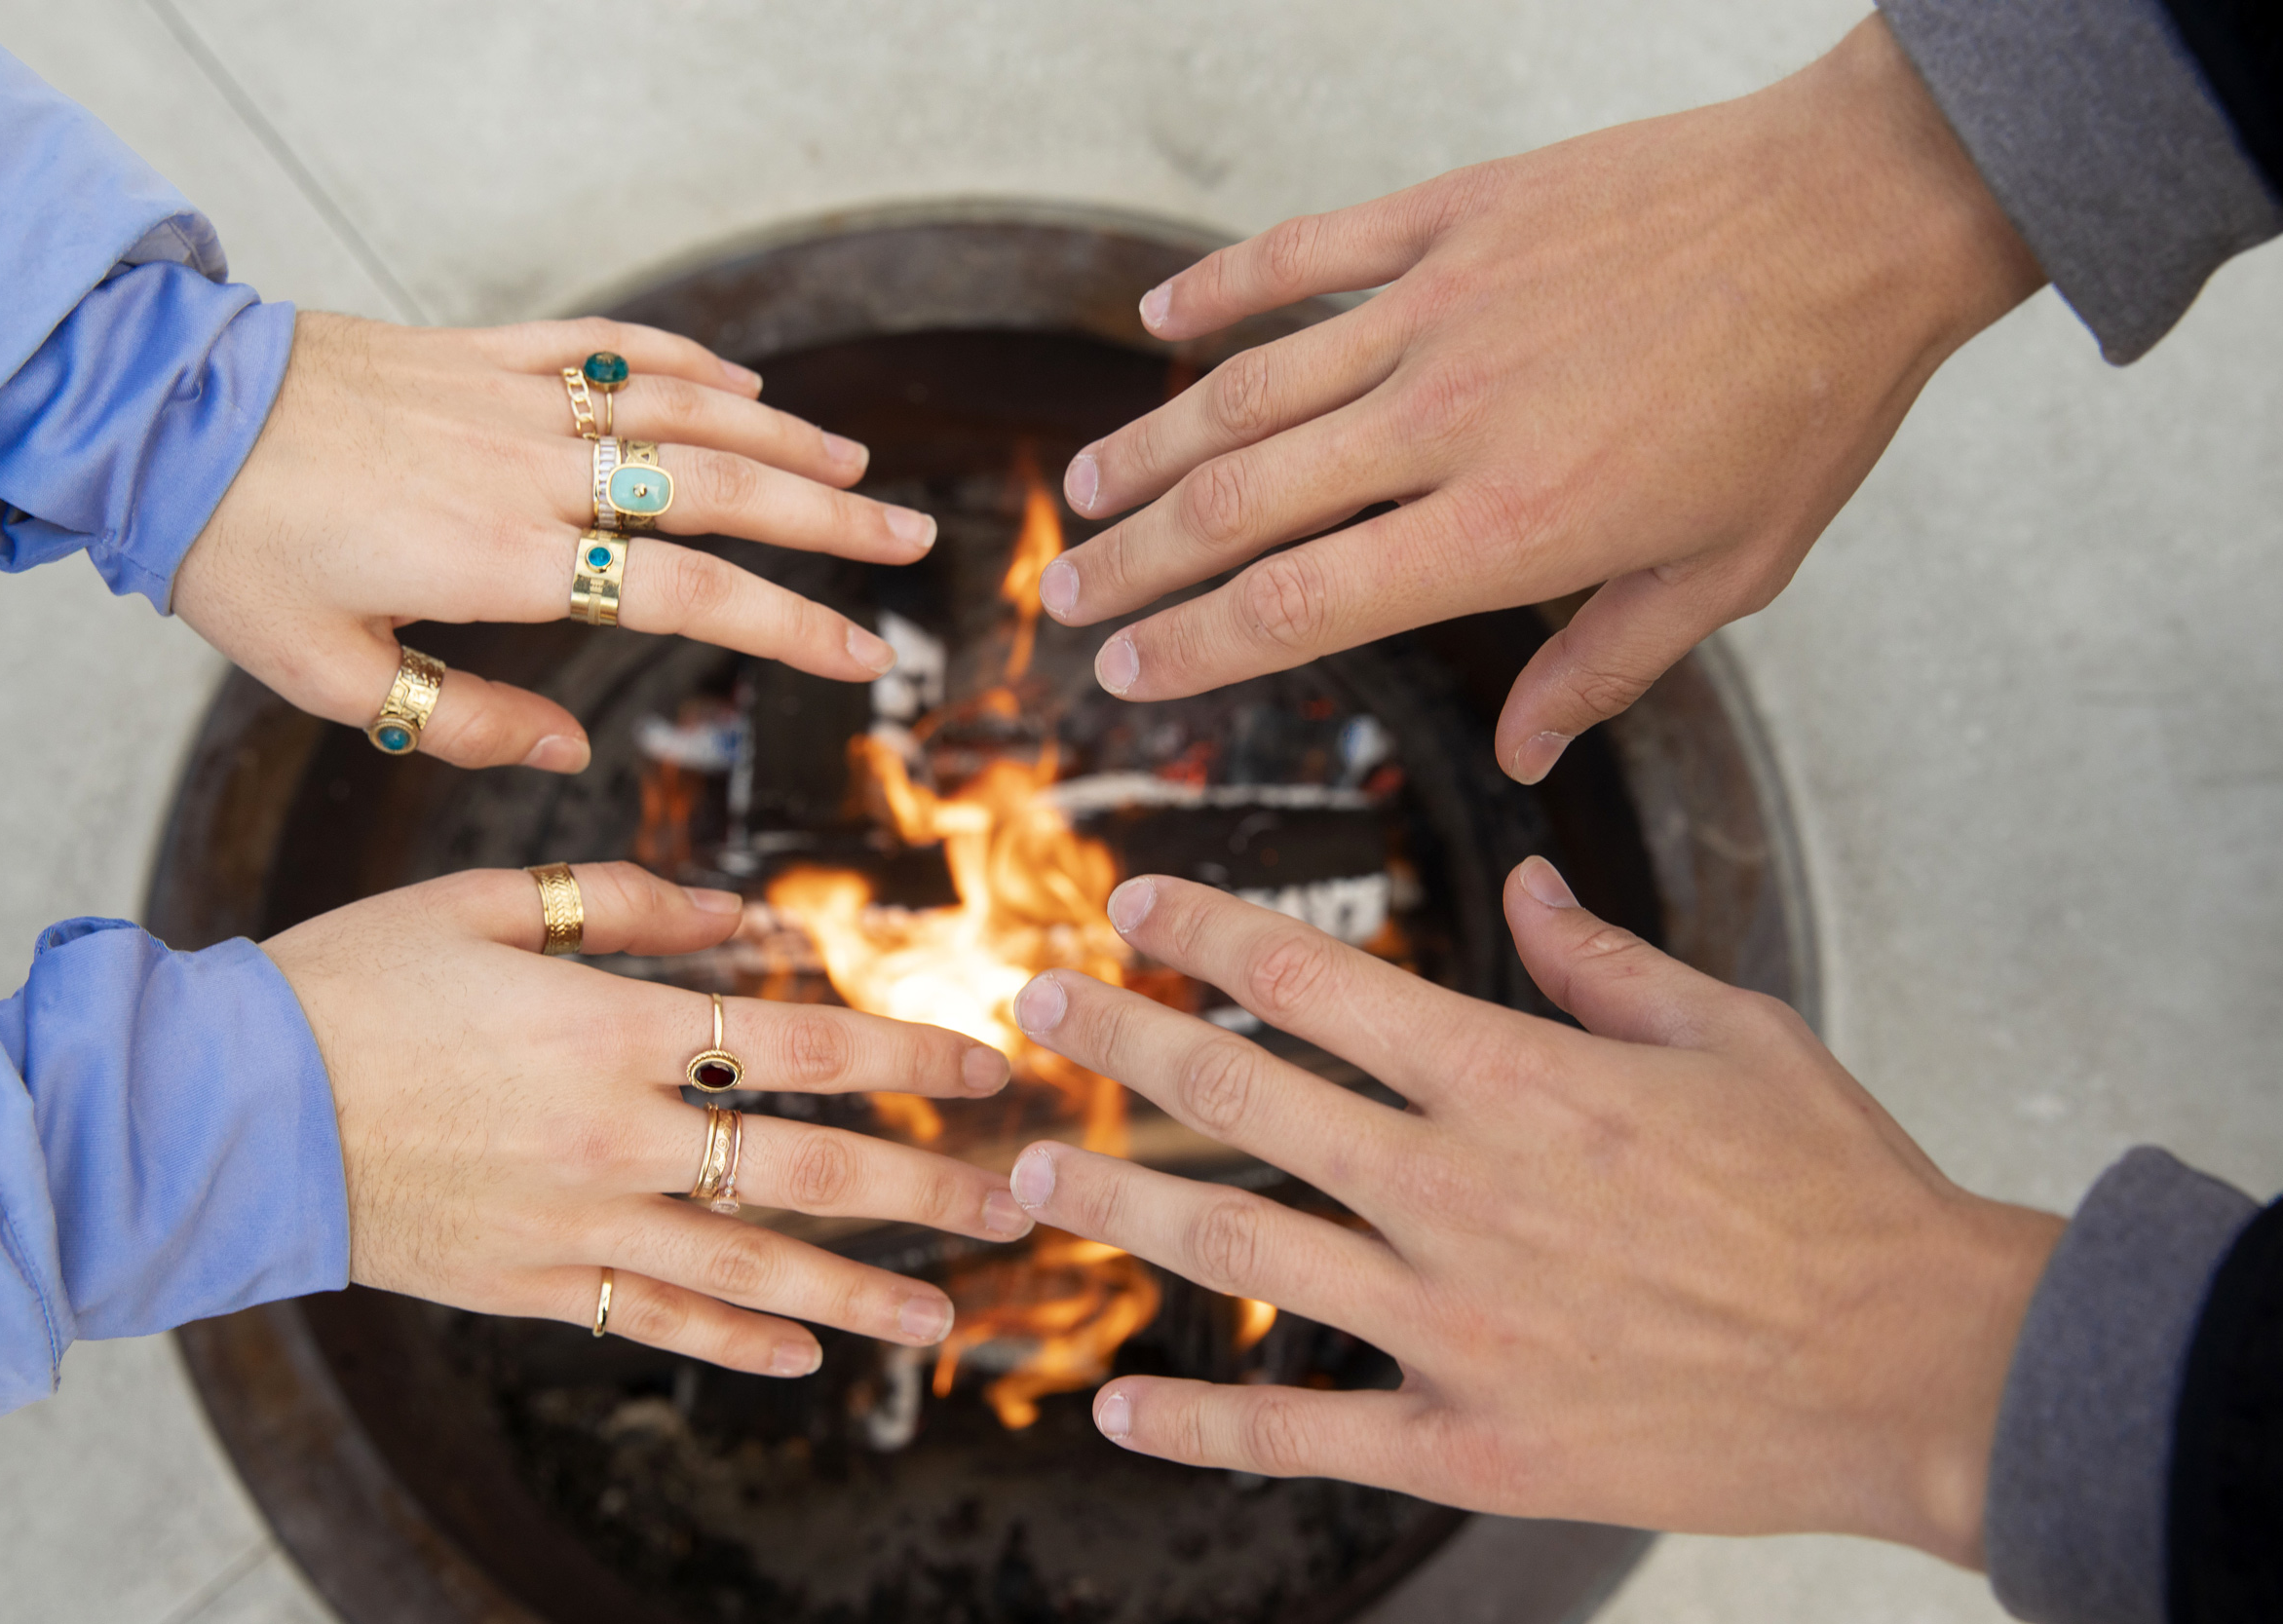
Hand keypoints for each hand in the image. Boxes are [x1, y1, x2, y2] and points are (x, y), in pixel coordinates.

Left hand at [175, 313, 937, 772]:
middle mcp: (536, 471)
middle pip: (722, 492)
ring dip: (783, 439)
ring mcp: (517, 401)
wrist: (161, 415)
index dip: (792, 627)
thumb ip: (461, 720)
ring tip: (856, 471)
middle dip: (831, 522)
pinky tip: (743, 385)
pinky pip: (610, 349)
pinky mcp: (485, 352)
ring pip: (684, 411)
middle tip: (913, 543)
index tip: (864, 658)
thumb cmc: (239, 553)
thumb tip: (571, 751)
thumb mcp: (329, 675)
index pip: (691, 592)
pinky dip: (687, 363)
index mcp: (510, 557)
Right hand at [263, 862, 1031, 1374]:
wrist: (224, 1107)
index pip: (801, 1039)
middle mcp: (613, 1135)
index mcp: (611, 1025)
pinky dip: (734, 1341)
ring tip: (947, 1316)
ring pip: (748, 1269)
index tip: (985, 1064)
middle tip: (1017, 1205)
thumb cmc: (352, 983)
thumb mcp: (487, 904)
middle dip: (923, 1190)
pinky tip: (804, 1357)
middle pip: (805, 1169)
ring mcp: (574, 1224)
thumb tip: (748, 916)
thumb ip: (630, 905)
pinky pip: (653, 1320)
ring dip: (859, 1294)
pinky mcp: (529, 1284)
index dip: (905, 1050)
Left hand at [1004, 867, 2062, 1563]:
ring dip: (1121, 1203)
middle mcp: (1459, 1189)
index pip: (1317, 978)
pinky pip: (1304, 1432)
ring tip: (1027, 1172)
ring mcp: (1456, 1323)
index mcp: (1517, 1076)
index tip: (1136, 902)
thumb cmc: (1838, 1191)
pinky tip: (1116, 1406)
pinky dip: (1201, 1423)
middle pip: (1245, 1095)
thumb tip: (1526, 881)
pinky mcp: (1473, 1441)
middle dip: (1122, 1039)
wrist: (1923, 1369)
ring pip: (1243, 1249)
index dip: (1209, 931)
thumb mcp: (1731, 1032)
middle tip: (1034, 1007)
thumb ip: (1603, 956)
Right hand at [1044, 17, 2042, 782]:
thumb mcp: (1723, 575)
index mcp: (1508, 529)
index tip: (1127, 674)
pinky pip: (1305, 253)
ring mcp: (1440, 306)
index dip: (1192, 648)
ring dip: (1151, 447)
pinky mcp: (1455, 214)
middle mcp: (1446, 422)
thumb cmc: (1807, 404)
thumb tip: (1520, 758)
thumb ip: (1601, 668)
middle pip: (1240, 506)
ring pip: (1247, 388)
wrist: (1864, 214)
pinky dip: (1221, 287)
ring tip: (1087, 493)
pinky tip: (1158, 318)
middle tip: (1066, 600)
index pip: (1298, 605)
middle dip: (1137, 563)